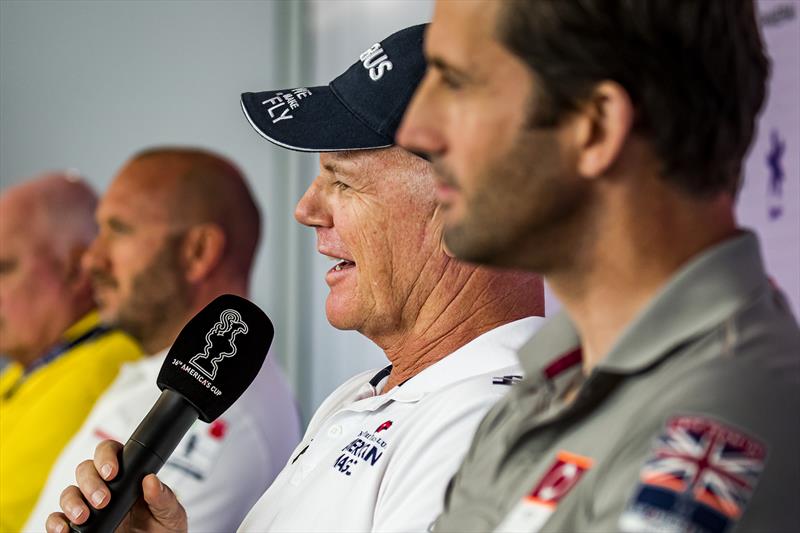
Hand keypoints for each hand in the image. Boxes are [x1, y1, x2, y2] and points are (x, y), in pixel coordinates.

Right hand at [45, 440, 187, 532]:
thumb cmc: (163, 529)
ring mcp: (89, 507)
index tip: (112, 472)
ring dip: (72, 502)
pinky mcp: (78, 528)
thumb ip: (164, 497)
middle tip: (103, 500)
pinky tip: (64, 530)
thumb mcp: (171, 513)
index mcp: (128, 477)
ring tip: (83, 517)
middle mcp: (105, 488)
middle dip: (90, 482)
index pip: (111, 452)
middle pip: (86, 470)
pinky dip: (56, 523)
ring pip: (69, 493)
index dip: (106, 456)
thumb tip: (151, 479)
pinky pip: (57, 520)